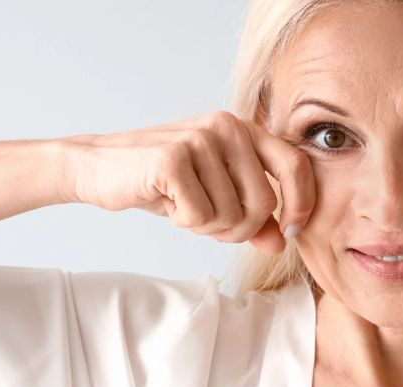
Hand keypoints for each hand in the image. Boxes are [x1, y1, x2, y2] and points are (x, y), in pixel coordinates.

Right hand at [61, 111, 315, 254]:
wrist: (101, 168)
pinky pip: (200, 216)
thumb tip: (282, 243)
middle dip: (238, 229)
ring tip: (182, 206)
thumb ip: (252, 218)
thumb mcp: (215, 198)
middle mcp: (227, 126)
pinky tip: (166, 203)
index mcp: (244, 129)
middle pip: (264, 204)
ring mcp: (200, 139)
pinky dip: (183, 222)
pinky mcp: (174, 158)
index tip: (289, 232)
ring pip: (231, 215)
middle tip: (208, 223)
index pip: (295, 164)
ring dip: (206, 226)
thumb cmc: (164, 183)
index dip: (301, 205)